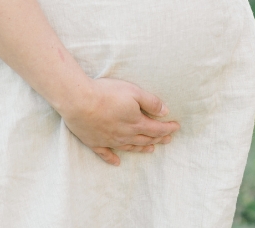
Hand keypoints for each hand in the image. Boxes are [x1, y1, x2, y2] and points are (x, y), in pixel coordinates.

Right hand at [55, 77, 178, 165]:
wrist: (77, 101)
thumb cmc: (106, 93)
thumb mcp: (133, 91)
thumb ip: (151, 102)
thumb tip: (165, 112)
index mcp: (136, 123)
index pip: (158, 128)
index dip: (168, 128)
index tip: (177, 127)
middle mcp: (125, 135)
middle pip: (146, 139)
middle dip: (159, 139)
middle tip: (167, 139)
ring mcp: (109, 140)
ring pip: (130, 147)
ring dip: (142, 148)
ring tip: (151, 149)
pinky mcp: (94, 141)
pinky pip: (106, 154)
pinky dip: (112, 158)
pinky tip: (117, 162)